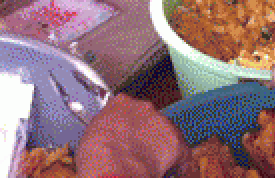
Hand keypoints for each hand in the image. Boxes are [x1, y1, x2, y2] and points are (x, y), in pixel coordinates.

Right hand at [76, 95, 196, 177]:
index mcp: (120, 103)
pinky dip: (180, 165)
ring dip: (161, 148)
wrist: (111, 166)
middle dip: (146, 136)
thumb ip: (105, 131)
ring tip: (154, 167)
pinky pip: (183, 154)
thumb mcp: (91, 136)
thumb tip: (108, 144)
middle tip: (139, 155)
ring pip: (166, 134)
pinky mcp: (175, 140)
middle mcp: (143, 108)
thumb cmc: (97, 156)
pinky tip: (175, 175)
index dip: (129, 127)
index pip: (128, 110)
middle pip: (149, 120)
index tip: (127, 137)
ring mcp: (161, 122)